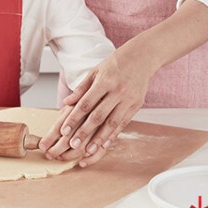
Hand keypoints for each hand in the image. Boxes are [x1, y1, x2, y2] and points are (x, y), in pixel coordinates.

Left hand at [40, 50, 153, 165]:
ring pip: (112, 123)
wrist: (143, 56)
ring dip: (99, 139)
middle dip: (85, 132)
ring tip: (88, 151)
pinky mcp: (136, 106)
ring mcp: (129, 100)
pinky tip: (105, 145)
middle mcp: (118, 92)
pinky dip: (113, 135)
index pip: (86, 103)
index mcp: (105, 81)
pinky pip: (123, 123)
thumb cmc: (116, 63)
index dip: (74, 118)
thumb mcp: (95, 71)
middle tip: (73, 145)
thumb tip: (66, 103)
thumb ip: (81, 88)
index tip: (64, 130)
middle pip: (98, 116)